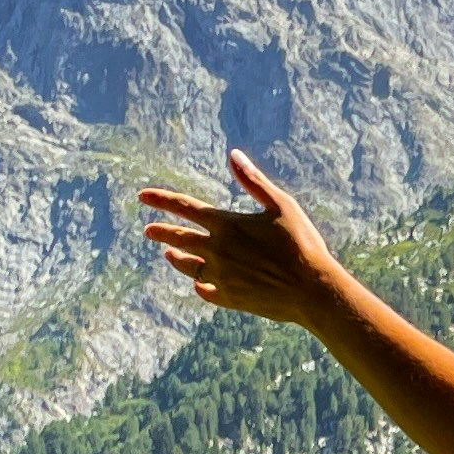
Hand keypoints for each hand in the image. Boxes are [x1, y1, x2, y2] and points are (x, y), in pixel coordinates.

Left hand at [139, 150, 352, 325]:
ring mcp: (221, 277)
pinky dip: (200, 285)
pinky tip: (197, 284)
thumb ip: (253, 181)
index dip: (161, 200)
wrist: (311, 290)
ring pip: (189, 266)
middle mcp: (217, 251)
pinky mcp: (230, 298)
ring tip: (169, 255)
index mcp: (226, 224)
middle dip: (162, 232)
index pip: (184, 208)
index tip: (142, 196)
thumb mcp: (281, 205)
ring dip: (177, 258)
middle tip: (148, 231)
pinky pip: (206, 291)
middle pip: (180, 239)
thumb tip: (233, 154)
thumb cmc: (301, 243)